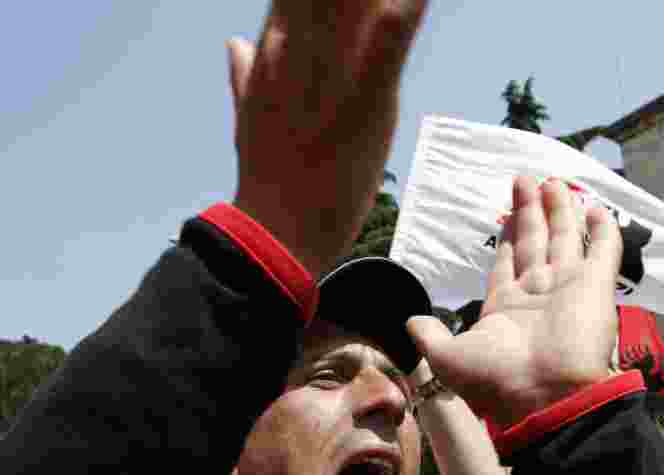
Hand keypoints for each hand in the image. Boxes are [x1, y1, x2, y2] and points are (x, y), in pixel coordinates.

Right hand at [229, 0, 428, 277]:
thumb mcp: (249, 119)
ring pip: (354, 6)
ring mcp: (329, 79)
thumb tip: (234, 42)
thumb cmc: (268, 179)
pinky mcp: (364, 107)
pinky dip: (399, 21)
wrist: (277, 233)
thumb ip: (244, 75)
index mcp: (271, 53)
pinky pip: (386, 51)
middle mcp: (296, 53)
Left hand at [407, 177, 622, 428]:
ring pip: (565, 241)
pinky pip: (603, 252)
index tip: (505, 215)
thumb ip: (431, 335)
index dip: (507, 238)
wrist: (548, 397)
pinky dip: (603, 232)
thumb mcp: (450, 357)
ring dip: (561, 212)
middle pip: (534, 243)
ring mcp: (568, 289)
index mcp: (505, 308)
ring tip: (555, 183)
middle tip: (525, 181)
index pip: (506, 263)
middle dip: (530, 213)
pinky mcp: (596, 287)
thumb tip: (410, 321)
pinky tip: (597, 209)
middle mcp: (538, 294)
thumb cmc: (498, 379)